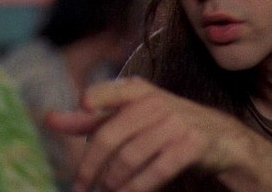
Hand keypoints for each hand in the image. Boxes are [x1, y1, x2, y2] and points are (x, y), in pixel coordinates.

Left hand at [45, 77, 247, 191]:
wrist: (221, 138)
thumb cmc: (167, 126)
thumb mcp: (132, 116)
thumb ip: (93, 119)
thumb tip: (50, 119)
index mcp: (140, 91)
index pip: (115, 89)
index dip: (98, 96)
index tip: (83, 106)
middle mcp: (158, 102)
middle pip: (111, 135)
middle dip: (90, 166)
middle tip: (80, 187)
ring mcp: (177, 122)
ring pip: (130, 156)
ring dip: (111, 182)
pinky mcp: (192, 144)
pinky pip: (156, 170)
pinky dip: (137, 188)